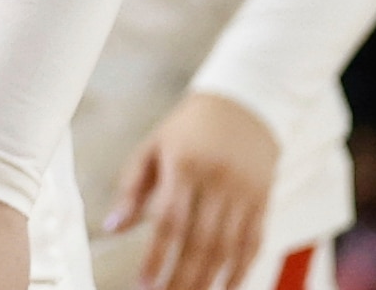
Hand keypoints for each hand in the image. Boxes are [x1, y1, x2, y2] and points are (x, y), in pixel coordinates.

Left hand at [104, 92, 277, 289]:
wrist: (244, 104)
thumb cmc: (188, 129)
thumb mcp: (153, 147)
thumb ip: (131, 188)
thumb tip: (112, 228)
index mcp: (184, 164)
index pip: (169, 220)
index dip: (156, 257)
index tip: (143, 285)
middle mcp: (217, 180)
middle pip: (199, 242)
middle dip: (181, 278)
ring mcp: (244, 193)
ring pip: (227, 248)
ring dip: (207, 281)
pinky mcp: (263, 201)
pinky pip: (253, 244)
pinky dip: (239, 272)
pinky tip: (224, 289)